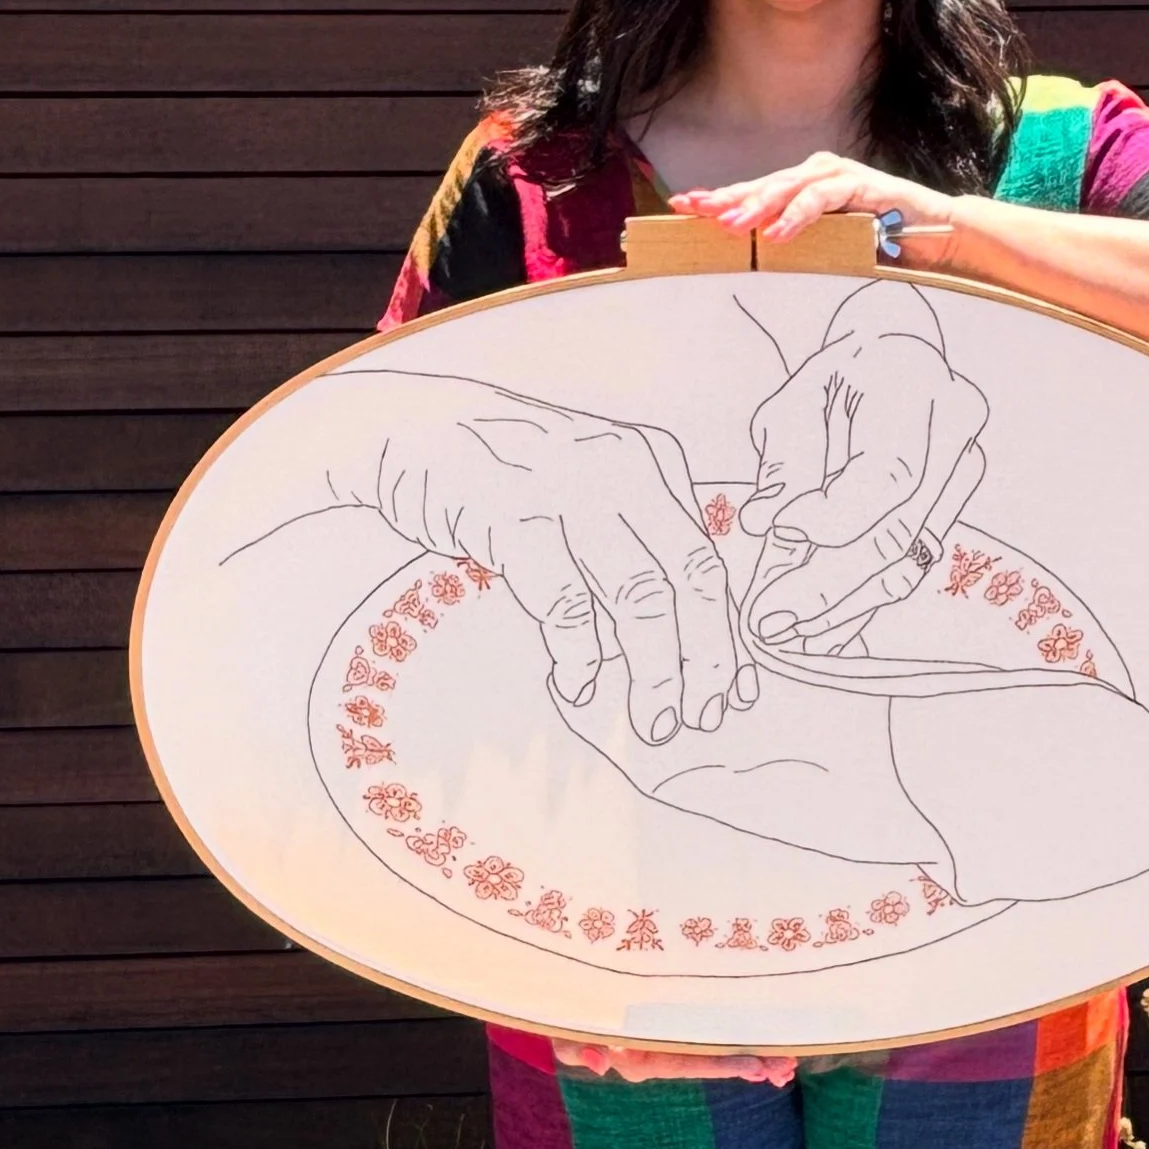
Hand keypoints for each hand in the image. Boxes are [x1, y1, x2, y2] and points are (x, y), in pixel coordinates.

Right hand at [334, 378, 752, 743]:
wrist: (413, 428)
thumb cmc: (511, 473)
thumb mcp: (588, 486)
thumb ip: (634, 542)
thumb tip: (680, 640)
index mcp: (653, 463)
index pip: (709, 559)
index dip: (727, 633)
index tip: (734, 692)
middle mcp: (625, 470)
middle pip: (691, 577)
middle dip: (705, 658)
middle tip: (701, 717)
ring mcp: (571, 491)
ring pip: (640, 595)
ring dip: (654, 669)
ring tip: (653, 721)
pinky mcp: (515, 516)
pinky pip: (565, 600)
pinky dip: (579, 652)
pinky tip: (578, 682)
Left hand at [669, 150, 958, 258]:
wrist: (938, 237)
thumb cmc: (882, 245)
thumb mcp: (829, 249)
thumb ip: (798, 248)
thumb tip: (755, 267)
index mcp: (805, 187)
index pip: (755, 190)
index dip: (720, 197)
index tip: (683, 205)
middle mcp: (818, 174)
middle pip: (763, 184)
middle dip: (727, 198)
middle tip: (695, 210)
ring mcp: (841, 176)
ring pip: (788, 187)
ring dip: (758, 207)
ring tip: (731, 225)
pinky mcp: (865, 186)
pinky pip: (824, 199)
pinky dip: (799, 215)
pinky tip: (778, 231)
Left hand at [736, 282, 988, 650]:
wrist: (895, 355)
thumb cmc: (837, 377)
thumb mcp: (795, 402)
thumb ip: (784, 464)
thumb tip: (763, 526)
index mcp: (914, 385)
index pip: (887, 475)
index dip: (832, 519)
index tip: (775, 534)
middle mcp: (955, 430)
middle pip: (898, 533)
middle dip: (826, 587)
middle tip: (766, 619)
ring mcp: (964, 473)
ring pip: (906, 563)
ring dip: (842, 607)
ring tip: (785, 632)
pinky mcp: (955, 508)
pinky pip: (909, 567)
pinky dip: (861, 600)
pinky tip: (819, 628)